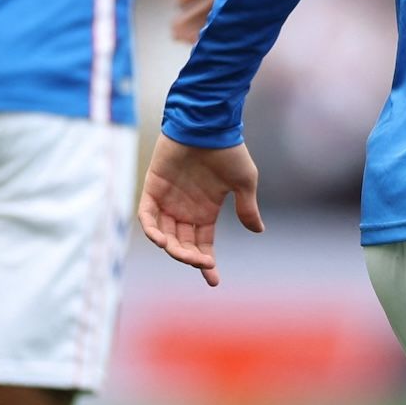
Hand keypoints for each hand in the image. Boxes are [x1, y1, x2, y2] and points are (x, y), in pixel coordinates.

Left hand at [135, 134, 263, 285]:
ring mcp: (167, 200)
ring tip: (182, 253)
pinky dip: (152, 229)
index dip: (206, 263)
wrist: (208, 123)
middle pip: (182, 244)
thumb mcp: (243, 182)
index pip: (202, 245)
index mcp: (205, 212)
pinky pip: (146, 215)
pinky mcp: (153, 187)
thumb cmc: (228, 150)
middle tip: (200, 262)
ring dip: (172, 248)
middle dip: (190, 257)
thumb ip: (247, 207)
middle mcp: (185, 210)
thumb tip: (259, 231)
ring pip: (164, 234)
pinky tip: (162, 240)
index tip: (214, 281)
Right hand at [163, 0, 232, 43]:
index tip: (178, 3)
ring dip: (202, 28)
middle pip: (216, 1)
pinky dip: (220, 32)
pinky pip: (237, 23)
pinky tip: (205, 41)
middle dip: (194, 16)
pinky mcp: (258, 4)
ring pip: (224, 15)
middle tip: (174, 31)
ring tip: (182, 40)